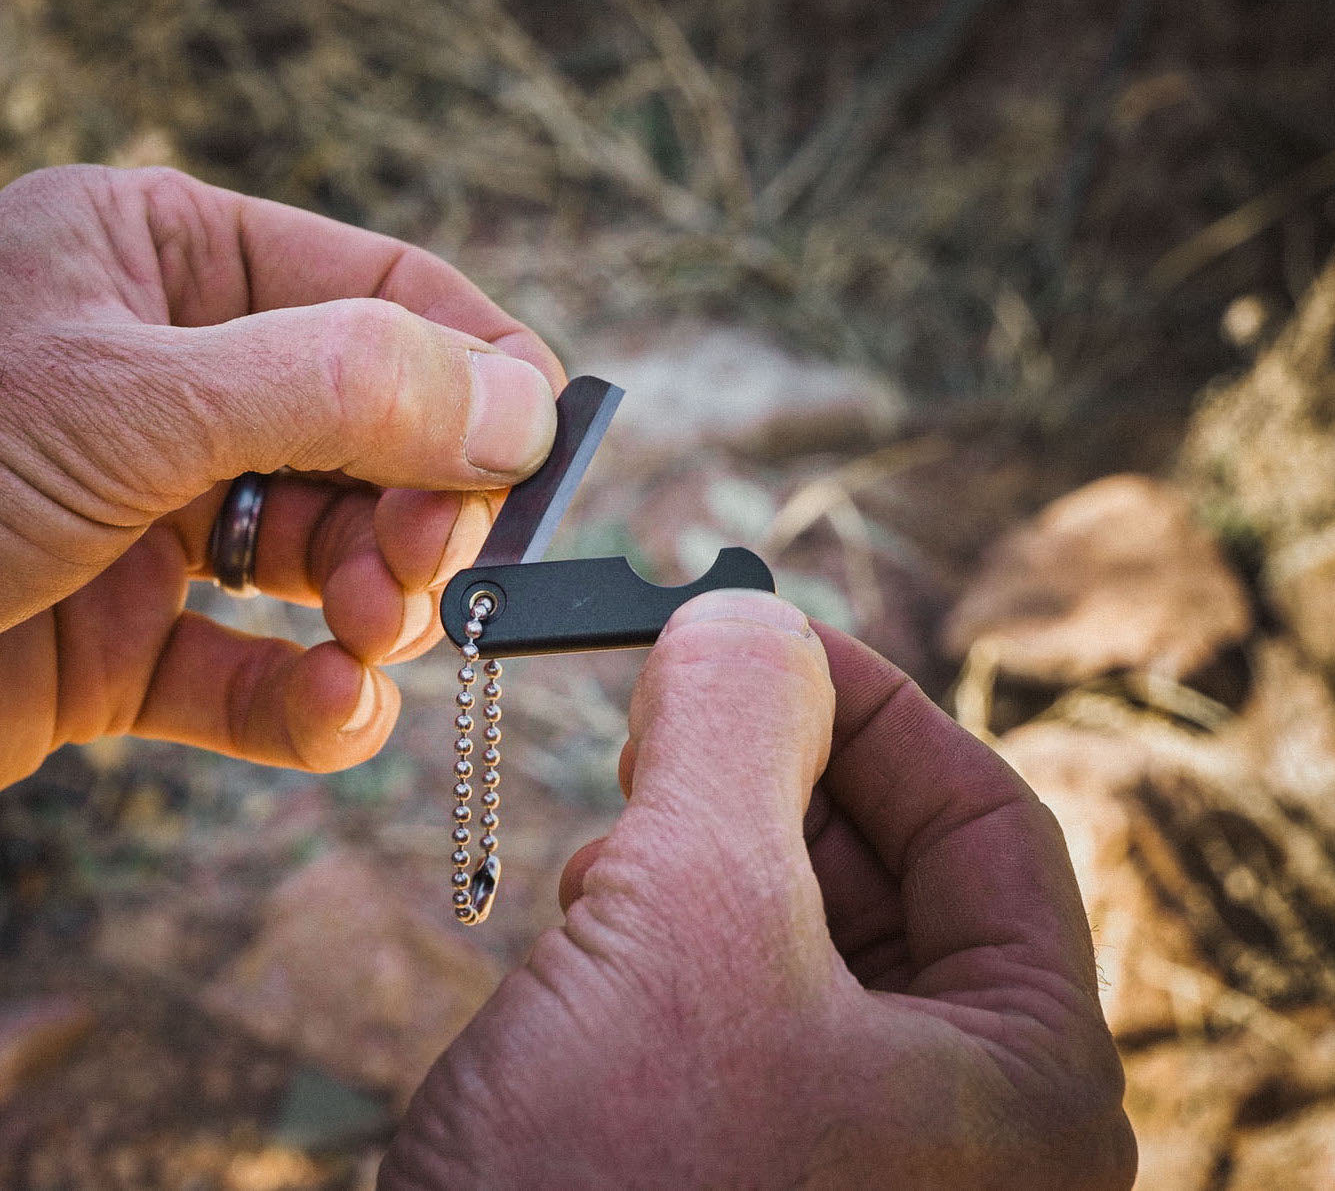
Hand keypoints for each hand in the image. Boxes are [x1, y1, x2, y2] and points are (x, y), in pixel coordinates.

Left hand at [0, 165, 562, 784]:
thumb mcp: (131, 397)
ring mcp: (155, 517)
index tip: (541, 454)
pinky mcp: (129, 642)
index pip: (385, 293)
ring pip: (333, 558)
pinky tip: (332, 712)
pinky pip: (261, 671)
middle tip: (424, 572)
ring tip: (368, 637)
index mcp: (168, 264)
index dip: (479, 370)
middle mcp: (174, 382)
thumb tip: (521, 402)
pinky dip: (313, 702)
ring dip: (375, 607)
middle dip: (419, 510)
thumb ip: (343, 385)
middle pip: (378, 436)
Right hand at [381, 591, 1134, 1189]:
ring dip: (710, 852)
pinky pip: (735, 1011)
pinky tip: (593, 932)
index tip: (761, 634)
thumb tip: (745, 617)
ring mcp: (852, 1166)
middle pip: (892, 876)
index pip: (985, 823)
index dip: (873, 703)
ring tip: (620, 845)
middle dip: (774, 778)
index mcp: (1026, 1086)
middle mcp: (963, 1138)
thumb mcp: (692, 918)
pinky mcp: (744, 1173)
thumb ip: (739, 732)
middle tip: (672, 714)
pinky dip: (671, 936)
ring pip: (802, 938)